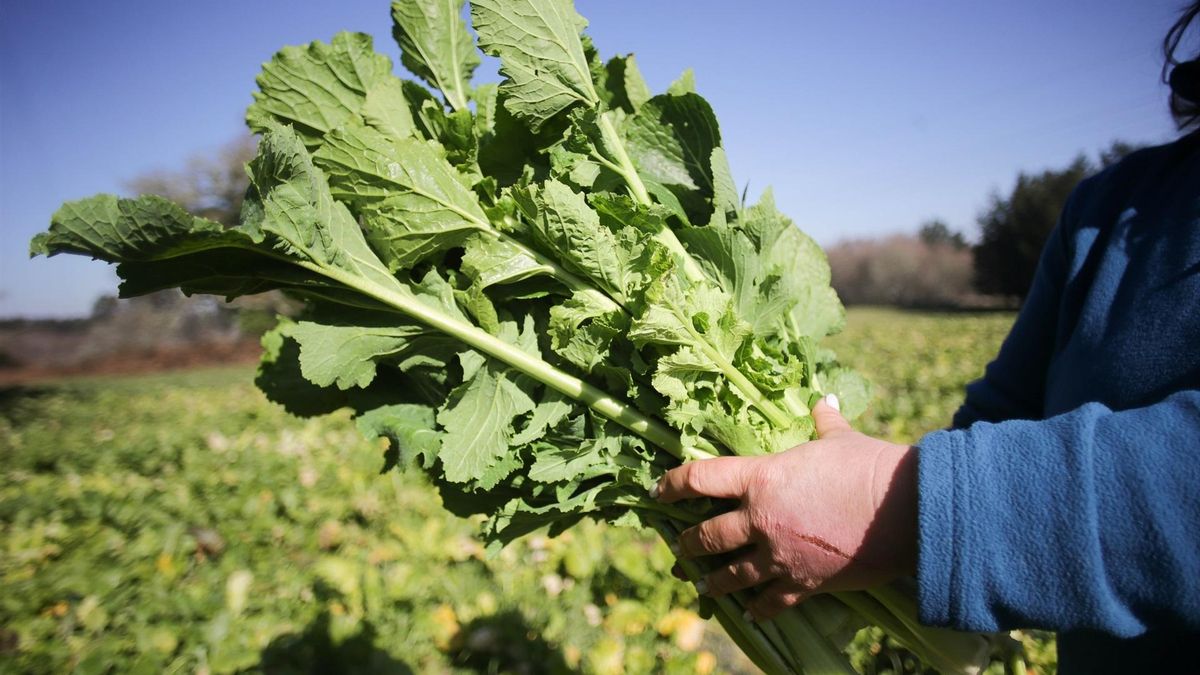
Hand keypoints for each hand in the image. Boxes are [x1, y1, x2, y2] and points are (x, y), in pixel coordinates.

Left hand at [654, 395, 917, 619]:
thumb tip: (824, 401)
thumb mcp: (840, 439)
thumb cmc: (869, 467)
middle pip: (707, 536)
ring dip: (713, 581)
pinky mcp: (803, 583)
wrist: (904, 510)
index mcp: (761, 478)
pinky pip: (771, 601)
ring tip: (701, 586)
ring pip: (731, 575)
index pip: (701, 478)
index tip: (660, 490)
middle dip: (688, 544)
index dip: (674, 483)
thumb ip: (824, 422)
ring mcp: (778, 555)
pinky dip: (758, 608)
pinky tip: (749, 613)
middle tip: (679, 547)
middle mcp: (760, 519)